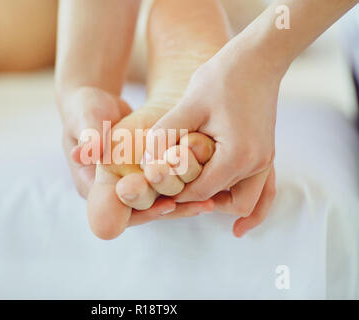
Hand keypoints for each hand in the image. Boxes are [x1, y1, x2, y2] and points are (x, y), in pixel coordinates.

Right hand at [60, 87, 215, 229]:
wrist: (96, 104)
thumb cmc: (85, 108)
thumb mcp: (85, 118)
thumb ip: (88, 135)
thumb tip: (84, 152)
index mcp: (92, 186)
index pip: (117, 210)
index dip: (142, 209)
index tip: (167, 205)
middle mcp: (112, 192)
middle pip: (143, 210)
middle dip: (170, 208)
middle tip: (198, 205)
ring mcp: (130, 185)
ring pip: (159, 202)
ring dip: (184, 202)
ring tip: (210, 200)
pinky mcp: (144, 177)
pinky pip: (167, 188)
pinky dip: (187, 188)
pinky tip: (211, 188)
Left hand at [146, 40, 279, 236]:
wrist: (257, 58)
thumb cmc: (222, 78)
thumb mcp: (188, 104)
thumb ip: (166, 135)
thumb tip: (146, 160)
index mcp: (236, 156)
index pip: (198, 192)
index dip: (173, 192)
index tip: (155, 188)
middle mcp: (256, 164)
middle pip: (223, 203)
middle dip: (196, 201)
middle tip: (172, 193)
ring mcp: (265, 160)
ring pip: (247, 204)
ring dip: (222, 206)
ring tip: (197, 204)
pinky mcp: (265, 154)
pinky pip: (265, 193)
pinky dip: (254, 210)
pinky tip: (239, 230)